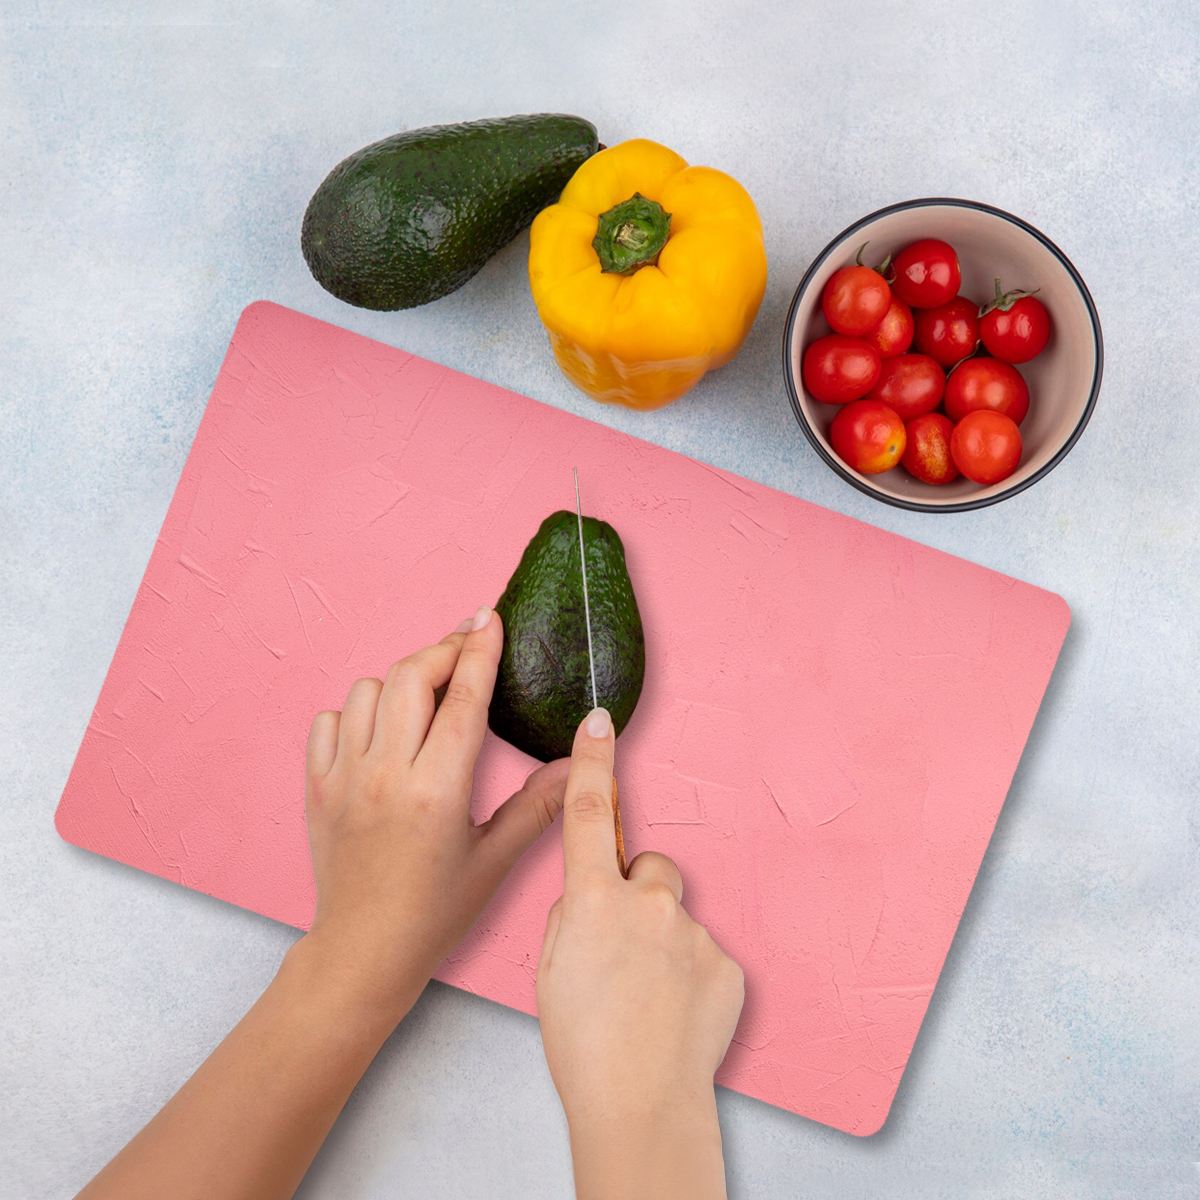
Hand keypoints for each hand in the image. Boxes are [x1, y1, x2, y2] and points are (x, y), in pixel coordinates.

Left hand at [299, 606, 569, 1019]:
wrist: (363, 952)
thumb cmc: (434, 913)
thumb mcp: (495, 861)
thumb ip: (539, 806)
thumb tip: (581, 764)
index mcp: (437, 792)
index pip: (463, 700)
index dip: (479, 651)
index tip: (488, 618)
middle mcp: (386, 775)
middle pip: (411, 677)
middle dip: (443, 650)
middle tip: (467, 648)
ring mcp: (344, 779)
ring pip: (367, 690)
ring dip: (400, 682)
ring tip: (426, 699)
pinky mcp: (317, 788)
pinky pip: (328, 722)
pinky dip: (355, 713)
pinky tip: (380, 732)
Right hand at [536, 707, 743, 1198]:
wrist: (640, 1105)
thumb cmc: (585, 1046)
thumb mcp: (552, 969)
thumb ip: (573, 916)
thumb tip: (595, 898)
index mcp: (594, 901)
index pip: (589, 813)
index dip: (593, 762)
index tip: (600, 722)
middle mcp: (648, 903)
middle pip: (649, 868)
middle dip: (637, 893)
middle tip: (624, 950)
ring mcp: (693, 931)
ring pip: (677, 915)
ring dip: (664, 940)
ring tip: (649, 997)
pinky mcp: (727, 963)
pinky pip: (705, 952)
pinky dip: (691, 975)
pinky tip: (675, 1014)